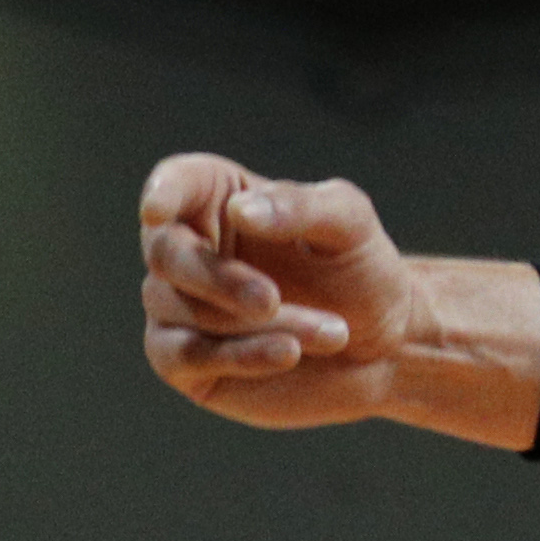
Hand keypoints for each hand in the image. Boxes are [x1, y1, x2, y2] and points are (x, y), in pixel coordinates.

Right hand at [140, 157, 425, 428]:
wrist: (381, 339)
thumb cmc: (359, 268)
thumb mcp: (350, 224)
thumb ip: (300, 208)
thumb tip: (240, 211)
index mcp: (218, 199)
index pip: (177, 181)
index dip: (163, 192)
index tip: (158, 210)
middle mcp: (185, 248)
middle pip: (166, 254)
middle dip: (221, 280)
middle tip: (273, 300)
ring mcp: (175, 304)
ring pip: (185, 311)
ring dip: (261, 325)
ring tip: (334, 332)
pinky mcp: (180, 359)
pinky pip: (186, 356)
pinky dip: (241, 355)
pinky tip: (289, 352)